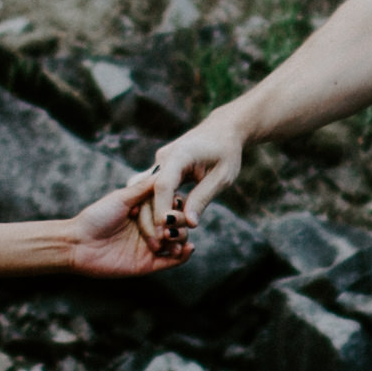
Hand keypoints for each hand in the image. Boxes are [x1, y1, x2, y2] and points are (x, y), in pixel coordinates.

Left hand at [64, 172, 184, 281]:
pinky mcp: (148, 264)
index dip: (175, 205)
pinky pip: (172, 261)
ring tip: (171, 235)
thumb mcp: (121, 197)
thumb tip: (165, 170)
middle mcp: (151, 228)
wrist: (78, 244)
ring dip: (181, 237)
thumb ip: (145, 187)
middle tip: (168, 223)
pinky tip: (187, 247)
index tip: (173, 203)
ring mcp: (151, 246)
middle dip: (178, 222)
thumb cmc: (96, 217)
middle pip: (178, 223)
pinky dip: (183, 256)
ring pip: (178, 241)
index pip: (171, 205)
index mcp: (145, 211)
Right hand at [143, 112, 251, 236]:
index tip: (165, 231)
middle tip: (163, 240)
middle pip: (148, 191)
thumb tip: (189, 223)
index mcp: (179, 155)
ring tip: (164, 235)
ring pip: (145, 192)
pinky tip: (166, 224)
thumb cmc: (226, 152)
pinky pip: (151, 191)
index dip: (161, 210)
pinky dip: (156, 207)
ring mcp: (158, 163)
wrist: (223, 130)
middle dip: (153, 217)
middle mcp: (163, 158)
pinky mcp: (159, 170)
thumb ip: (203, 198)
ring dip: (151, 214)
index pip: (163, 185)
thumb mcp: (222, 177)